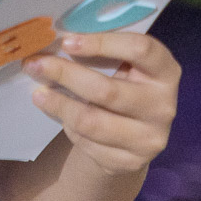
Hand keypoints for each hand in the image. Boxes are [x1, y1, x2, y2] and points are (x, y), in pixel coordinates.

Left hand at [24, 31, 179, 176]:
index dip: (102, 42)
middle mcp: (163, 106)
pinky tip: (58, 113)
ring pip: (92, 121)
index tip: (67, 41)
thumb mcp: (123, 64)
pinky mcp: (131, 162)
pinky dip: (68, 126)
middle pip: (106, 90)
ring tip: (38, 93)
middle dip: (65, 75)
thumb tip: (54, 38)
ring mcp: (149, 138)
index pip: (140, 50)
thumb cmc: (122, 83)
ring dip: (58, 104)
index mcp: (165, 71)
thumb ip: (101, 50)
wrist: (134, 135)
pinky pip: (88, 143)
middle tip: (35, 65)